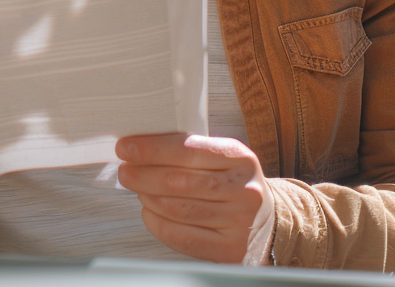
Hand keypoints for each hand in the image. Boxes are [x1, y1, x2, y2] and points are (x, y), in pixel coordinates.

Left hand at [116, 133, 268, 263]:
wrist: (269, 221)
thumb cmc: (235, 184)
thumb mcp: (224, 158)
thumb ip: (191, 150)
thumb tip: (142, 146)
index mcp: (239, 158)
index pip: (188, 150)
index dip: (152, 149)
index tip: (126, 147)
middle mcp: (242, 190)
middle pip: (179, 181)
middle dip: (143, 174)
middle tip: (125, 171)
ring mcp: (238, 222)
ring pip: (178, 209)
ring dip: (148, 197)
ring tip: (138, 189)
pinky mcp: (228, 248)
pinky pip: (181, 236)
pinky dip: (157, 222)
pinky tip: (149, 211)